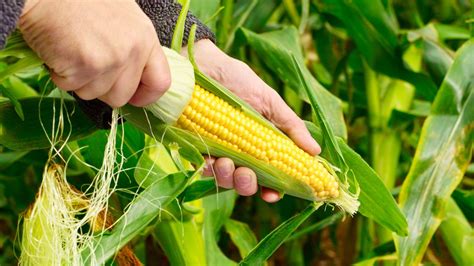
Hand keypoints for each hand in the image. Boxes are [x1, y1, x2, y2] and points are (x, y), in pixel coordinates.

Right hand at [19, 0, 170, 107]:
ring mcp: (109, 60)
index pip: (160, 82)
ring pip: (94, 94)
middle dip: (103, 89)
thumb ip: (134, 47)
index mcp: (146, 38)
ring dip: (79, 80)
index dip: (146, 96)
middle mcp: (132, 51)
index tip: (134, 98)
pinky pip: (70, 87)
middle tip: (88, 67)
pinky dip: (60, 75)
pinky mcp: (84, 66)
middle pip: (122, 96)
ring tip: (73, 51)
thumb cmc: (81, 1)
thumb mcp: (124, 17)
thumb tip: (134, 79)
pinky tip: (59, 51)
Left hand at [184, 40, 320, 202]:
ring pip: (225, 180)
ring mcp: (218, 150)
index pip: (271, 174)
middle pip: (248, 182)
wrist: (202, 64)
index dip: (273, 189)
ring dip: (228, 178)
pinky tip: (210, 159)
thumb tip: (316, 151)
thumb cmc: (237, 79)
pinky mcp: (197, 147)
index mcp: (261, 143)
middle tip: (247, 175)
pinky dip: (208, 169)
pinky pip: (203, 169)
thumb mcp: (269, 101)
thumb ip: (291, 126)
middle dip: (248, 185)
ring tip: (226, 162)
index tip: (273, 194)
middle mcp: (240, 151)